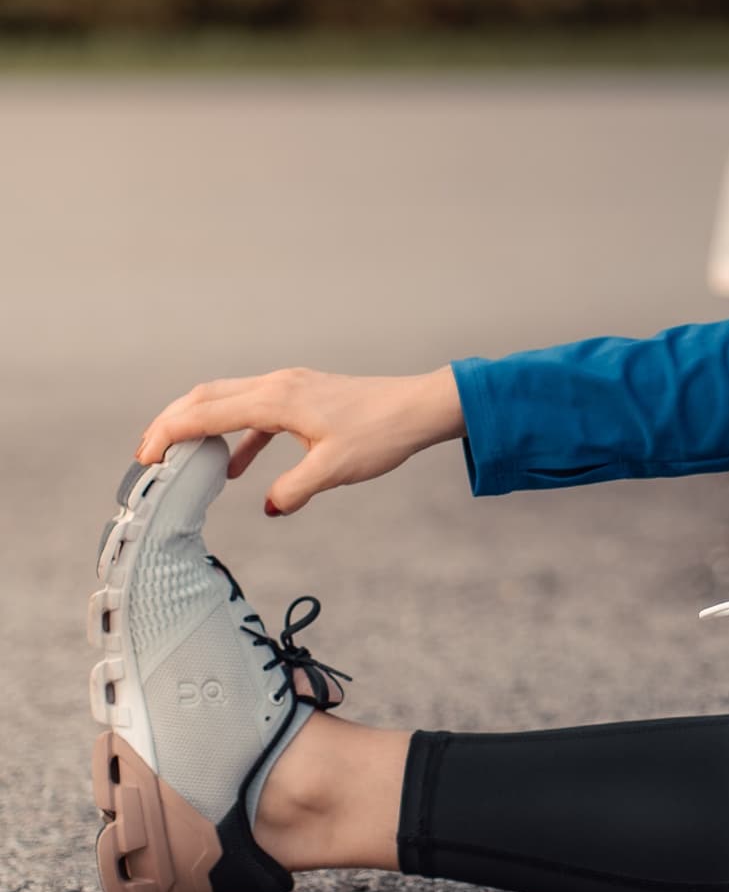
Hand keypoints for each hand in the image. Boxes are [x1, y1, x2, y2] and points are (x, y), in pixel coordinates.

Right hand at [134, 364, 465, 515]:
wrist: (419, 408)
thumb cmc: (381, 434)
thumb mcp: (334, 470)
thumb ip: (295, 489)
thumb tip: (271, 506)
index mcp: (277, 399)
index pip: (206, 412)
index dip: (170, 433)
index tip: (145, 457)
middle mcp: (278, 385)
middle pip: (207, 397)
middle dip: (173, 423)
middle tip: (147, 455)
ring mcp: (291, 386)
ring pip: (230, 400)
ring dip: (202, 425)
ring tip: (181, 459)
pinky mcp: (304, 395)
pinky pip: (257, 412)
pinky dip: (238, 435)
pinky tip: (237, 468)